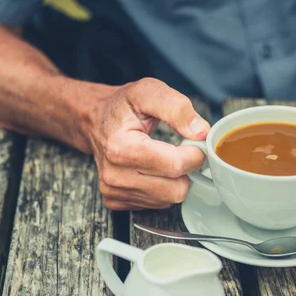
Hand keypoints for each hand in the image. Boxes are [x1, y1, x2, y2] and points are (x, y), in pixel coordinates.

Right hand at [87, 77, 209, 209]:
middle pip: (175, 189)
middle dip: (186, 170)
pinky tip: (153, 170)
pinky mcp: (116, 201)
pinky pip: (157, 204)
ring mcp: (114, 191)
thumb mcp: (149, 91)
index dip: (195, 154)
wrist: (95, 121)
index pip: (175, 166)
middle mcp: (114, 174)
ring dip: (175, 180)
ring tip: (165, 158)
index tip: (196, 143)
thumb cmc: (122, 107)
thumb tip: (201, 132)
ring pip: (169, 199)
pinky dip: (162, 188)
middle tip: (181, 151)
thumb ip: (177, 108)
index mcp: (121, 147)